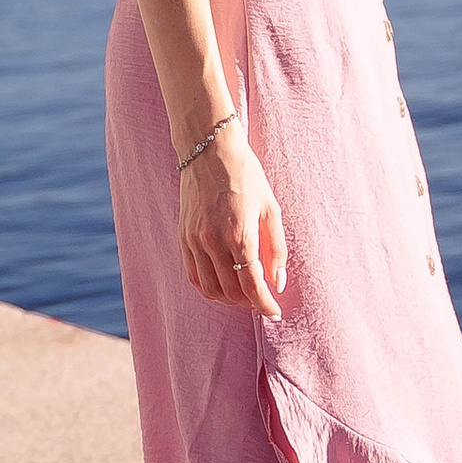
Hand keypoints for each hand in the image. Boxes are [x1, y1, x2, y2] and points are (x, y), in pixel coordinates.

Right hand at [178, 128, 287, 315]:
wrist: (210, 150)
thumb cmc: (247, 175)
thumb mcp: (271, 208)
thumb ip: (277, 249)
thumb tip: (278, 282)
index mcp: (240, 234)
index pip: (252, 285)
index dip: (265, 304)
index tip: (275, 313)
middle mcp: (214, 241)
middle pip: (231, 291)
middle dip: (250, 303)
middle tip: (263, 302)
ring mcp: (195, 240)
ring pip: (210, 288)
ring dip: (229, 300)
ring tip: (244, 296)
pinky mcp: (183, 236)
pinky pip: (193, 275)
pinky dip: (209, 287)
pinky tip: (223, 285)